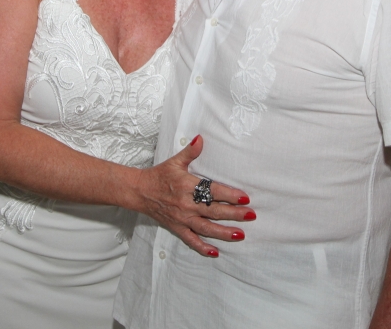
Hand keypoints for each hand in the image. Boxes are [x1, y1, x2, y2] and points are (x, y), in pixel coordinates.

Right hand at [136, 135, 254, 257]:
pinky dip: (202, 247)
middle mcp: (186, 204)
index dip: (229, 195)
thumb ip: (190, 152)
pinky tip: (215, 252)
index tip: (245, 197)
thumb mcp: (174, 162)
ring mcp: (182, 219)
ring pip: (206, 228)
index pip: (213, 191)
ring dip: (223, 232)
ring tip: (240, 235)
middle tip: (251, 216)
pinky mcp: (177, 228)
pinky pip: (191, 240)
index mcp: (187, 186)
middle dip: (234, 214)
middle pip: (214, 211)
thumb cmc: (159, 176)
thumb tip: (201, 138)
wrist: (139, 192)